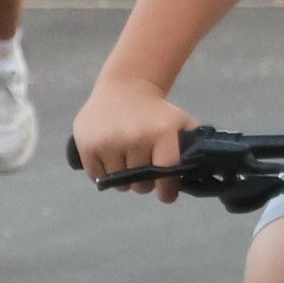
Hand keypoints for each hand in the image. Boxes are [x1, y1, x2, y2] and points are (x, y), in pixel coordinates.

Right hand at [72, 72, 198, 199]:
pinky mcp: (87, 145)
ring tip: (125, 165)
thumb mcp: (180, 122)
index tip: (165, 196)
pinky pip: (96, 175)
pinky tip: (109, 161)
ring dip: (123, 180)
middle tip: (143, 172)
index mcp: (161, 133)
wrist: (124, 87)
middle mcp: (134, 138)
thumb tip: (196, 175)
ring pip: (118, 182)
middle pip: (140, 182)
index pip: (165, 172)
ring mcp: (108, 142)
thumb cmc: (155, 111)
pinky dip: (103, 174)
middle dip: (143, 183)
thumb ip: (191, 147)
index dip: (167, 189)